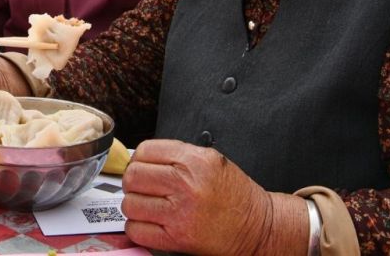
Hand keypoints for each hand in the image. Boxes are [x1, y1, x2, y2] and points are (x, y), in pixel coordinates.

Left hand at [121, 139, 303, 254]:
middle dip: (133, 182)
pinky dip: (137, 228)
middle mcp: (186, 184)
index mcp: (194, 160)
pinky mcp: (178, 238)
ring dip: (134, 206)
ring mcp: (180, 212)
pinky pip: (138, 230)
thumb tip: (142, 157)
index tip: (141, 166)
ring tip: (146, 206)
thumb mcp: (211, 160)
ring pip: (131, 204)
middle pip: (134, 176)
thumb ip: (177, 155)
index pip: (145, 151)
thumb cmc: (235, 194)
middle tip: (140, 187)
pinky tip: (149, 223)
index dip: (139, 159)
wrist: (258, 227)